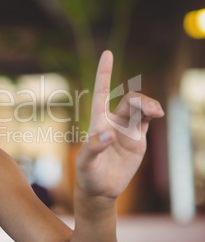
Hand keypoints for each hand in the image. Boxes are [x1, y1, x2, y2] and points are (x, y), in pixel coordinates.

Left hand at [75, 50, 163, 199]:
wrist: (100, 188)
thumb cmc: (88, 173)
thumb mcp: (85, 162)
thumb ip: (93, 147)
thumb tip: (109, 133)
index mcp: (97, 121)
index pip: (101, 92)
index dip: (104, 73)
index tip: (107, 53)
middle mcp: (113, 121)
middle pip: (130, 100)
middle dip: (142, 100)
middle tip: (153, 111)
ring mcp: (127, 129)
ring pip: (141, 107)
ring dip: (150, 105)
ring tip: (157, 112)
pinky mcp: (138, 139)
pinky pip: (147, 120)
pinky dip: (152, 113)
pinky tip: (156, 114)